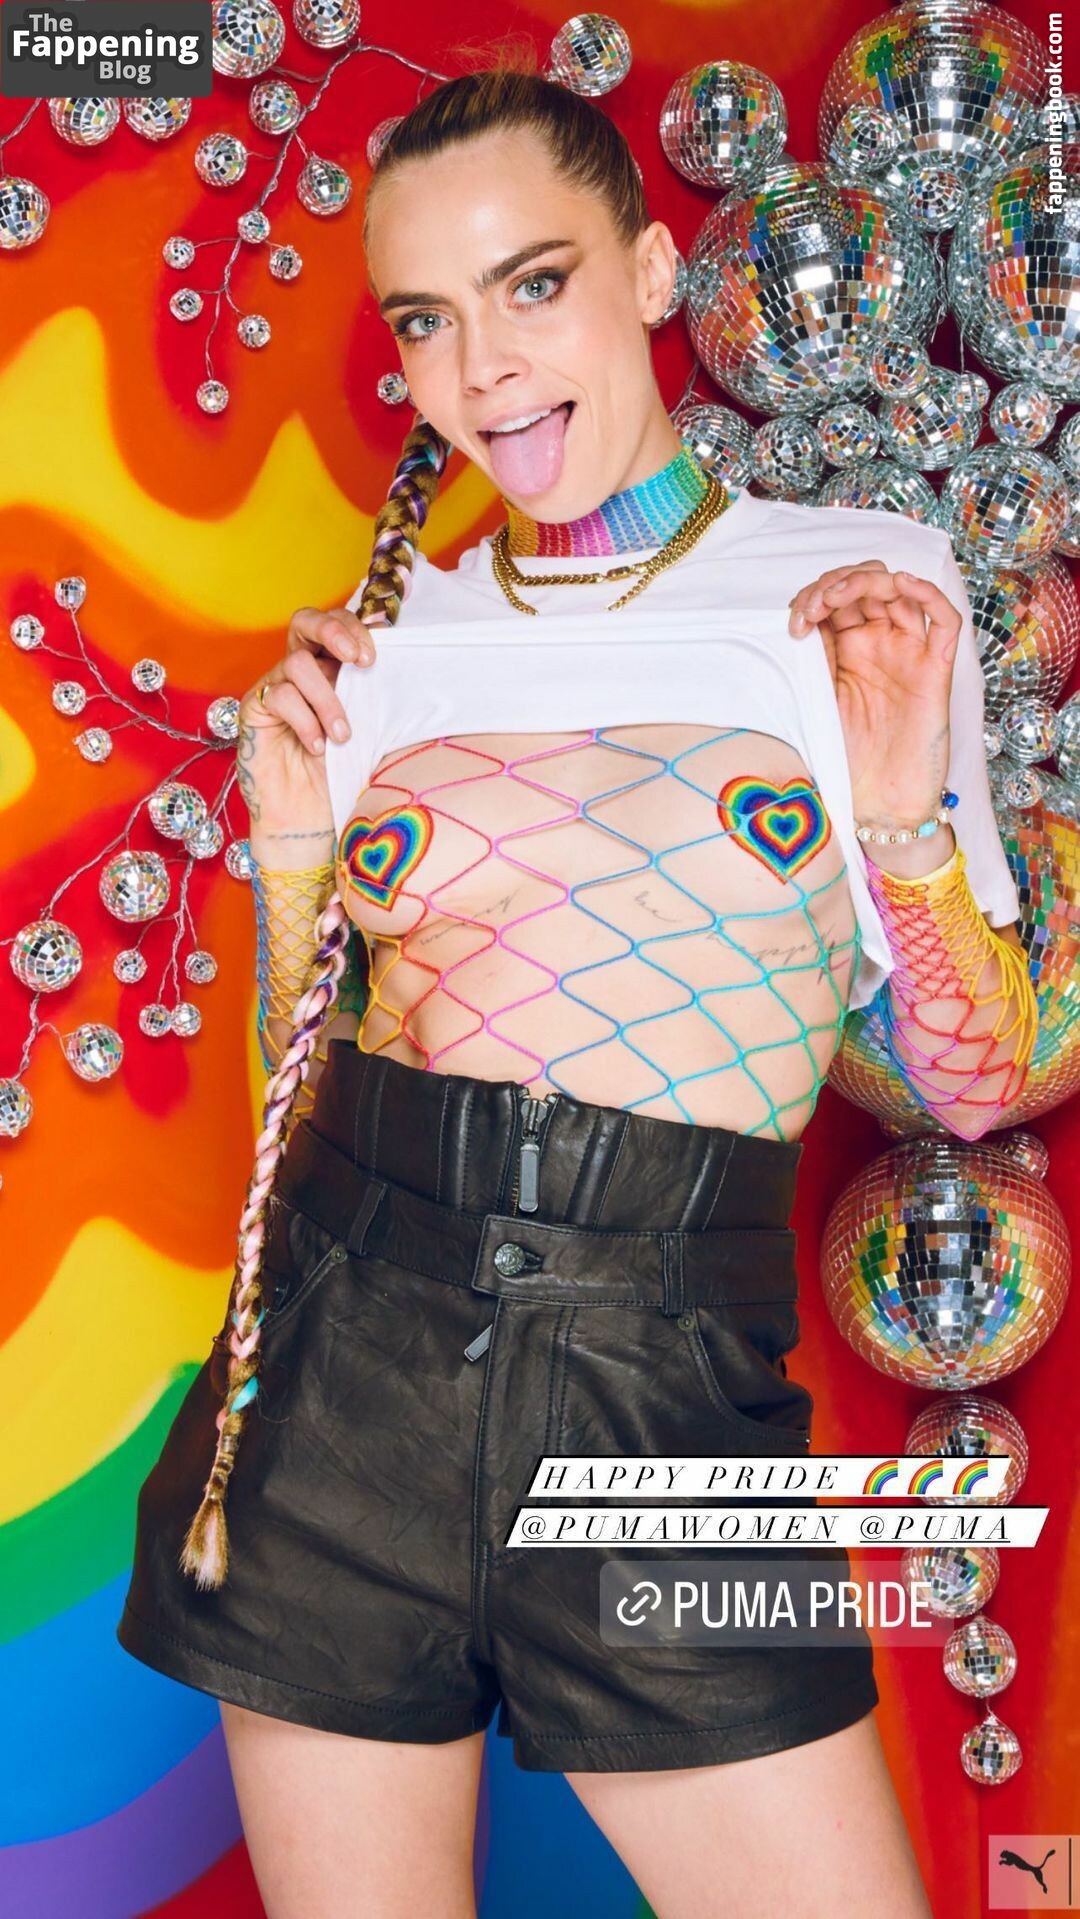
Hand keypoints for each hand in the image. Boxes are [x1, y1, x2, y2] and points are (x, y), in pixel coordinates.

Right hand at [236, 604, 378, 840]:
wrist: (309, 819)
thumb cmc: (341, 774)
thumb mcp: (368, 728)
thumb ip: (371, 695)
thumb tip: (394, 662)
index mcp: (329, 668)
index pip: (336, 625)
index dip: (354, 629)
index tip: (375, 656)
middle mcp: (300, 672)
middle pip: (305, 621)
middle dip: (334, 631)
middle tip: (359, 660)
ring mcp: (274, 687)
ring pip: (297, 663)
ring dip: (327, 699)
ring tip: (343, 735)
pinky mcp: (254, 709)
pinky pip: (280, 696)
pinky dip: (305, 720)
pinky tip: (318, 747)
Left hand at [787, 560, 959, 824]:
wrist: (879, 800)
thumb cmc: (849, 757)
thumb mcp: (819, 698)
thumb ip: (816, 657)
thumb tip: (801, 617)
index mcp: (848, 649)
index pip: (836, 598)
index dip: (813, 597)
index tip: (794, 625)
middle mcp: (880, 644)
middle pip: (866, 585)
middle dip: (834, 585)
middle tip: (811, 610)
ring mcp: (910, 653)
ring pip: (901, 590)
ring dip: (867, 580)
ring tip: (835, 600)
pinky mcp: (937, 669)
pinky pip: (944, 619)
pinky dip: (926, 593)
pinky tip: (899, 585)